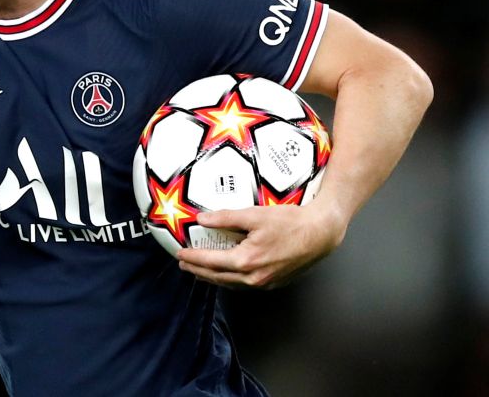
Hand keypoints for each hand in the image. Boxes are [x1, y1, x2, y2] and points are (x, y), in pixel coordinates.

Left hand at [176, 204, 345, 288]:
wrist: (320, 234)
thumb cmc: (290, 222)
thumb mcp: (254, 215)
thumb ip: (225, 218)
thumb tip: (201, 219)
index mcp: (246, 261)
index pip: (211, 262)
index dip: (193, 258)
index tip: (178, 253)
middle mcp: (254, 277)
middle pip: (218, 277)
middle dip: (198, 270)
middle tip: (184, 264)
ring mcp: (265, 282)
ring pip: (231, 284)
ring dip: (213, 277)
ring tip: (199, 271)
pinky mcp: (274, 282)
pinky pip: (245, 284)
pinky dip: (230, 280)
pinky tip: (226, 273)